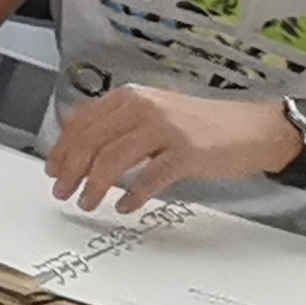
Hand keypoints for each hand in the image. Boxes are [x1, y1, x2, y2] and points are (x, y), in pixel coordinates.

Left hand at [47, 84, 303, 214]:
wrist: (254, 129)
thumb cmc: (203, 125)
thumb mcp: (155, 114)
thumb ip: (121, 125)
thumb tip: (82, 151)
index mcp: (130, 98)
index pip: (82, 122)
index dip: (62, 149)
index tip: (52, 169)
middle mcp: (143, 108)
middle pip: (91, 142)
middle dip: (70, 171)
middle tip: (62, 191)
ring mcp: (165, 129)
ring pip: (112, 160)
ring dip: (94, 187)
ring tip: (87, 203)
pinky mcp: (185, 153)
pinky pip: (148, 179)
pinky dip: (132, 197)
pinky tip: (124, 207)